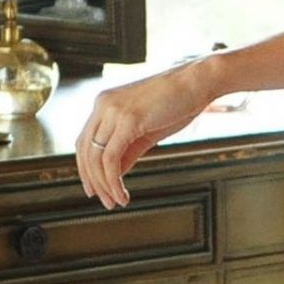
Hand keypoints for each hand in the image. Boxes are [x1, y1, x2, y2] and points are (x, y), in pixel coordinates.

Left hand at [75, 59, 216, 207]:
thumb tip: (115, 172)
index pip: (85, 141)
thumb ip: (128, 149)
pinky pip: (111, 158)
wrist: (199, 82)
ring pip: (96, 157)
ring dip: (103, 184)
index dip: (86, 167)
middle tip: (104, 200)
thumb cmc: (178, 102)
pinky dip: (113, 180)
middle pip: (85, 150)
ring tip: (116, 201)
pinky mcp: (128, 121)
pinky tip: (123, 193)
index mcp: (105, 104)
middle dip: (92, 180)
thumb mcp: (147, 129)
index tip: (94, 187)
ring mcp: (113, 112)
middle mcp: (103, 106)